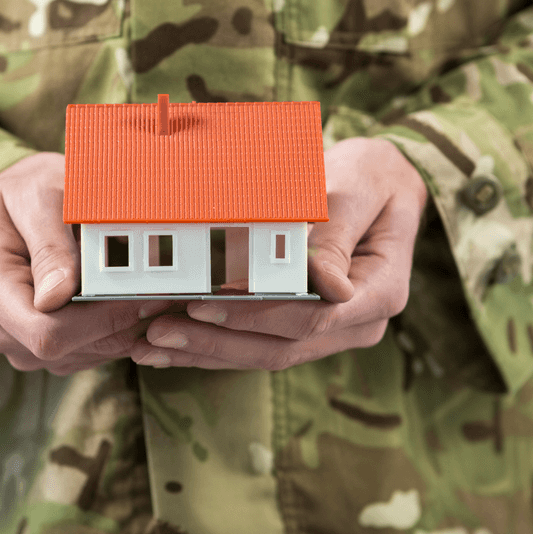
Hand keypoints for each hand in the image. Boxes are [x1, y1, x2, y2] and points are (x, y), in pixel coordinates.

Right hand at [0, 152, 170, 374]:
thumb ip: (49, 244)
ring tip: (147, 289)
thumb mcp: (39, 196)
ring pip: (83, 355)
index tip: (145, 293)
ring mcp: (16, 343)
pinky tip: (129, 300)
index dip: (102, 319)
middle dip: (117, 322)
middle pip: (66, 349)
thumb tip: (55, 296)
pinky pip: (88, 354)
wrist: (23, 202)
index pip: (46, 332)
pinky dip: (116, 331)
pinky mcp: (41, 349)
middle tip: (161, 291)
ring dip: (121, 329)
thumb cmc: (30, 190)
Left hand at [130, 137, 428, 370]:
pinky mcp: (307, 331)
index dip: (252, 314)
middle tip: (157, 334)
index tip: (200, 304)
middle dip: (216, 343)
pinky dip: (214, 346)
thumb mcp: (356, 192)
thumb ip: (335, 237)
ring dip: (206, 352)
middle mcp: (360, 324)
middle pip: (283, 348)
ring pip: (266, 355)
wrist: (383, 184)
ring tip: (150, 347)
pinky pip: (260, 346)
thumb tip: (327, 288)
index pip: (311, 316)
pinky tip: (170, 349)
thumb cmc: (370, 178)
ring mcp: (334, 332)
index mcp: (381, 292)